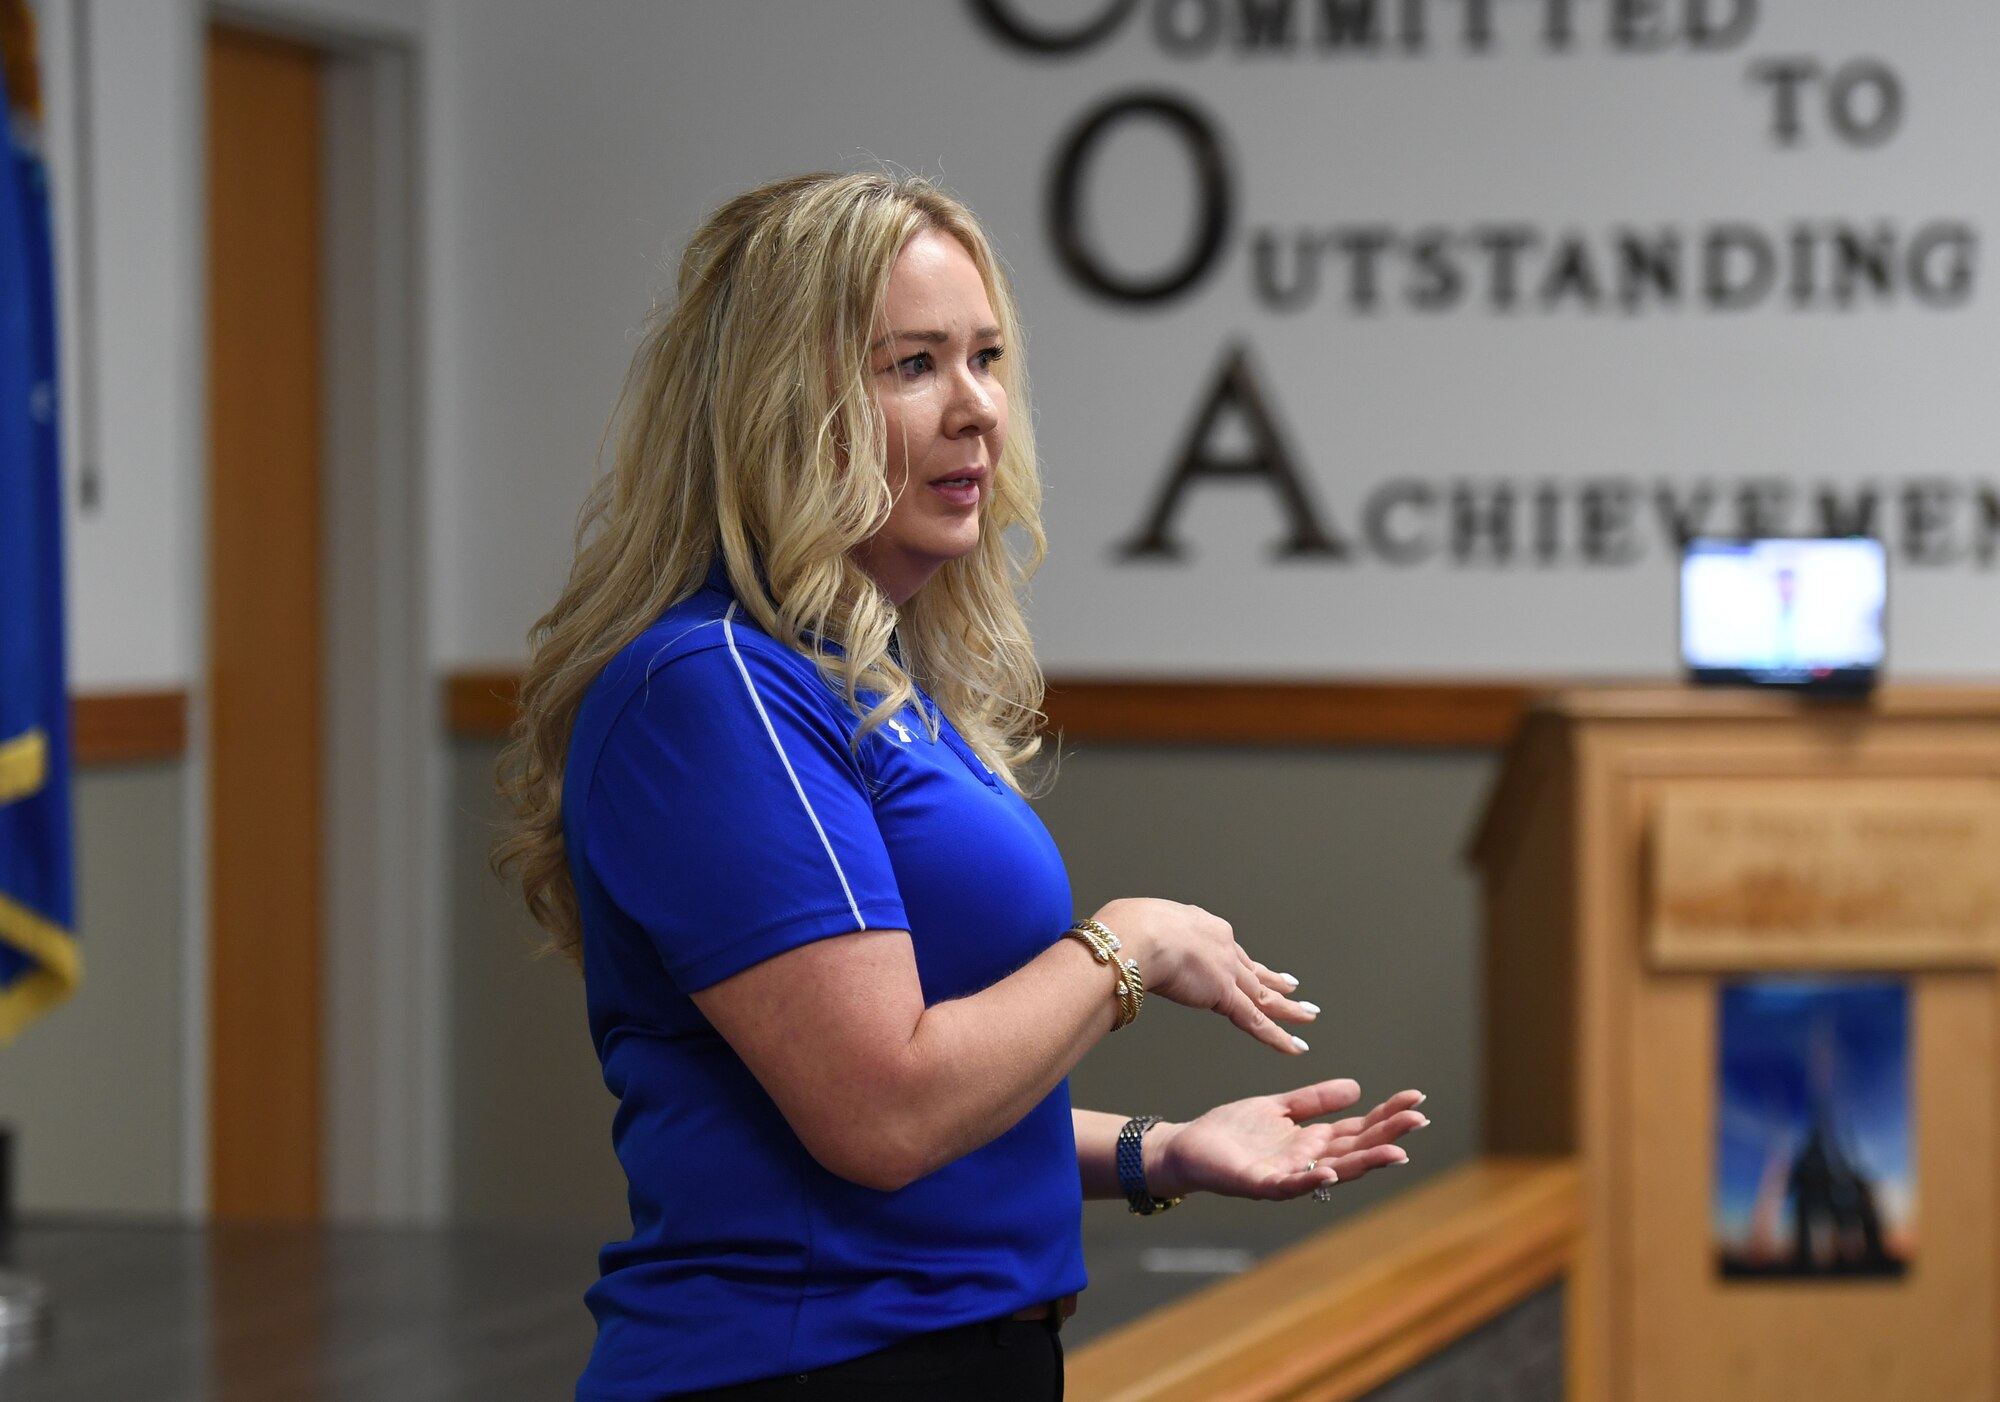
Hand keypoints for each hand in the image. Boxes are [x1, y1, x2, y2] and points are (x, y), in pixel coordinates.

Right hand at [1090, 898, 1316, 1055]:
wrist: (1136, 935)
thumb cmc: (1124, 929)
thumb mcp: (1134, 926)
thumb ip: (1139, 941)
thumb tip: (1125, 947)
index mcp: (1199, 925)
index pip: (1223, 949)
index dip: (1237, 962)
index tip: (1246, 967)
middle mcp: (1220, 944)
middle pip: (1251, 970)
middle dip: (1274, 981)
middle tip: (1293, 987)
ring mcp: (1226, 970)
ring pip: (1263, 995)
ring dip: (1287, 1009)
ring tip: (1307, 1015)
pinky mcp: (1225, 995)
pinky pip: (1257, 1021)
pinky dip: (1277, 1036)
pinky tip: (1296, 1048)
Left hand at [1146, 1081, 1426, 1202]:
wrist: (1187, 1147)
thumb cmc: (1232, 1131)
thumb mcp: (1279, 1107)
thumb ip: (1314, 1101)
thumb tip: (1357, 1088)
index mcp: (1312, 1141)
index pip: (1359, 1128)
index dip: (1387, 1115)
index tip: (1415, 1099)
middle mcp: (1306, 1161)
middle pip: (1355, 1149)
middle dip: (1388, 1136)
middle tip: (1419, 1120)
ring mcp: (1286, 1175)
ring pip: (1333, 1169)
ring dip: (1363, 1162)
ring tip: (1394, 1152)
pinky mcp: (1259, 1184)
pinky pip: (1289, 1184)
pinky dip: (1311, 1179)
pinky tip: (1330, 1169)